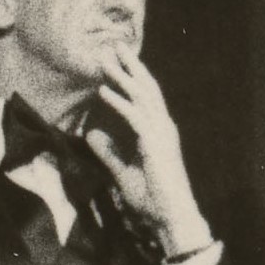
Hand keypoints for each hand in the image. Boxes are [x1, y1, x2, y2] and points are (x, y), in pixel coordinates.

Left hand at [85, 52, 212, 256]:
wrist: (171, 219)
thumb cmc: (153, 200)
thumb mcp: (123, 173)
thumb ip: (109, 153)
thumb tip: (92, 135)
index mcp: (158, 132)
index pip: (145, 97)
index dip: (131, 78)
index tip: (115, 62)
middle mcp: (163, 127)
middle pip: (146, 88)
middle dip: (130, 66)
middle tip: (114, 45)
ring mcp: (162, 134)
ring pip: (141, 96)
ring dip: (122, 76)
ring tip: (104, 60)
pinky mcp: (155, 144)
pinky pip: (135, 116)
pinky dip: (119, 101)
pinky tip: (103, 91)